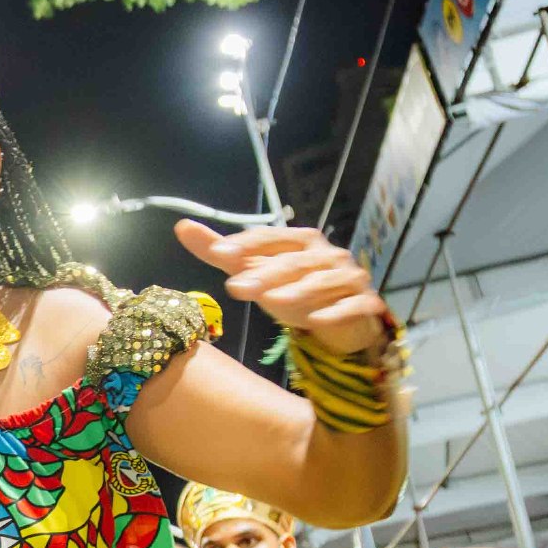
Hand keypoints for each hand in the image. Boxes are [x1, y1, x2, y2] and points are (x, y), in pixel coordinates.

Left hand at [175, 222, 387, 357]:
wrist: (339, 320)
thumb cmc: (293, 290)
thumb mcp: (254, 272)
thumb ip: (221, 252)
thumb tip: (182, 226)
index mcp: (301, 241)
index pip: (271, 237)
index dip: (246, 243)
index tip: (217, 253)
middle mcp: (327, 254)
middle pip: (294, 262)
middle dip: (265, 274)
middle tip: (236, 288)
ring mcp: (349, 277)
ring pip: (323, 281)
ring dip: (298, 291)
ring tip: (272, 302)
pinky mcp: (365, 303)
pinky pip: (353, 305)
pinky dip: (336, 312)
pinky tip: (316, 321)